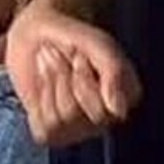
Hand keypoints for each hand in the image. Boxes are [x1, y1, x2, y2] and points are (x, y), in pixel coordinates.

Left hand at [5, 0, 141, 146]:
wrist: (36, 30)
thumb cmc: (72, 36)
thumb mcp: (97, 44)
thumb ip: (113, 71)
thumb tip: (117, 111)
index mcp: (126, 96)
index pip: (109, 109)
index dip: (86, 79)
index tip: (80, 54)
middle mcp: (106, 118)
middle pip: (84, 115)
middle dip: (66, 78)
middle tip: (65, 56)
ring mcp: (79, 128)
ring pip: (62, 119)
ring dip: (51, 81)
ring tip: (50, 61)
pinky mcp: (53, 132)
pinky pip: (45, 129)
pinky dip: (40, 98)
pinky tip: (44, 81)